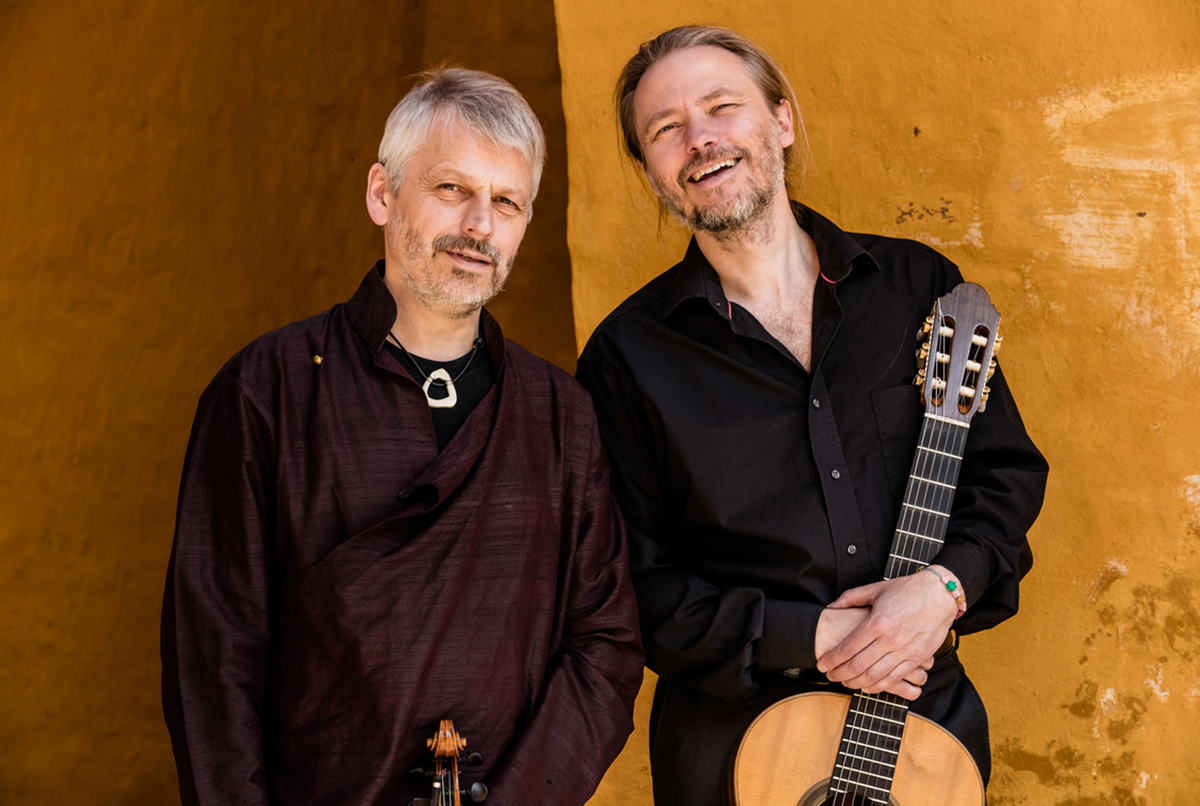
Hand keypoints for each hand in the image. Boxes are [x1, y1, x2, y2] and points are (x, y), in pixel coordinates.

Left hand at [815, 568, 956, 698]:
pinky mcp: (918, 658)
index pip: (848, 648)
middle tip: (830, 676)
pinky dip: (879, 686)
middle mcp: (890, 640)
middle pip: (858, 666)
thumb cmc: (907, 589)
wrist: (940, 594)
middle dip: (840, 674)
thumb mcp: (875, 589)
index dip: (831, 659)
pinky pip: (895, 678)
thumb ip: (850, 598)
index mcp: (877, 622)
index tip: (821, 664)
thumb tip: (830, 608)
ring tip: (845, 682)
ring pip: (875, 676)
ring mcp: (906, 651)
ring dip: (856, 683)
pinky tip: (867, 685)